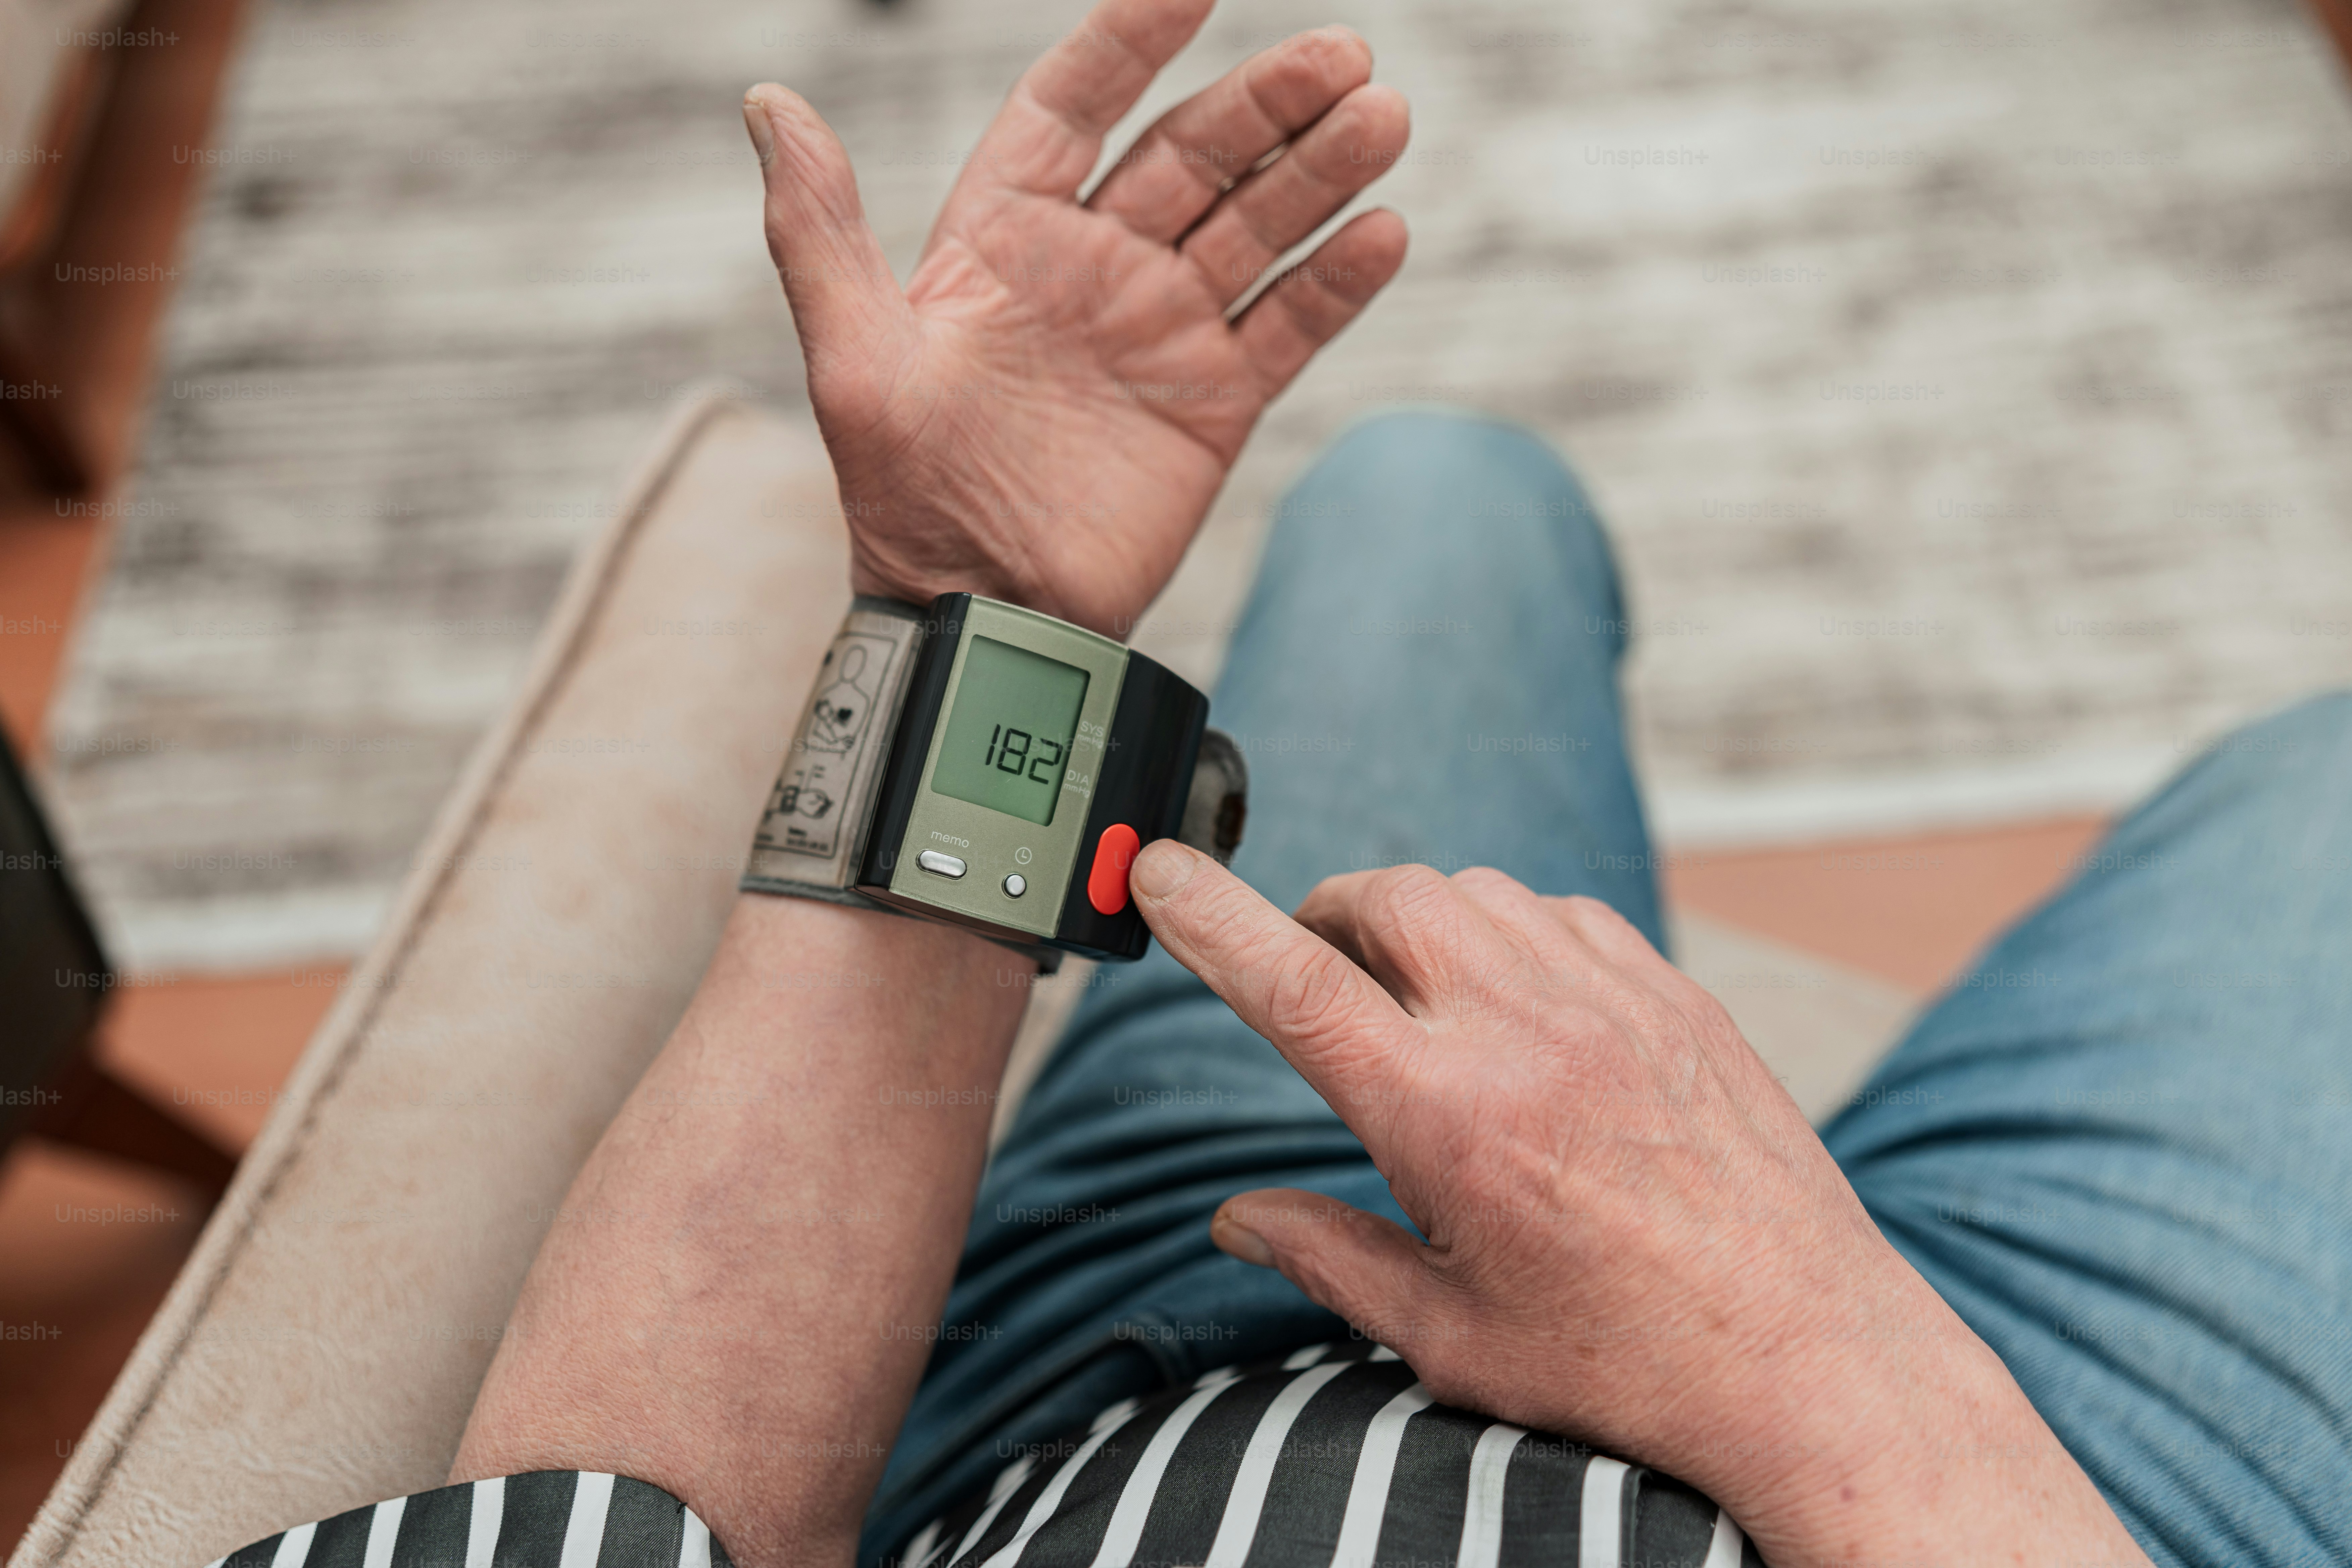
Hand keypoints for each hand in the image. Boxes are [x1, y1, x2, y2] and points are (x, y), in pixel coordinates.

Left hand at [741, 0, 1409, 635]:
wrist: (977, 610)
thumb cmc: (901, 493)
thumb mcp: (850, 358)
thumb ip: (817, 229)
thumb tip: (768, 103)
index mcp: (1007, 238)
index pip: (1074, 104)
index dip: (1127, 40)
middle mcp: (1094, 268)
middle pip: (1192, 154)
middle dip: (1265, 102)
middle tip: (1341, 55)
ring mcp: (1161, 330)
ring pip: (1256, 226)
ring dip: (1319, 171)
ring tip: (1381, 117)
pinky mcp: (1213, 400)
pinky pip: (1287, 326)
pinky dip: (1335, 282)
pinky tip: (1381, 230)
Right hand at [1127, 841, 2153, 1567]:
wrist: (1811, 1357)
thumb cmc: (1626, 1363)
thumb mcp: (1452, 1338)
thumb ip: (1331, 1260)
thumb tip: (1236, 1220)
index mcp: (1447, 1121)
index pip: (1293, 982)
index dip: (1211, 915)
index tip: (1159, 870)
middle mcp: (1524, 1036)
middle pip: (1383, 900)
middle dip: (1324, 918)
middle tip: (1316, 974)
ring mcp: (1611, 1002)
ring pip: (1475, 893)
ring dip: (1419, 922)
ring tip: (1418, 998)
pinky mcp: (1677, 998)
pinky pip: (1566, 914)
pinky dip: (1514, 934)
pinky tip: (1520, 1005)